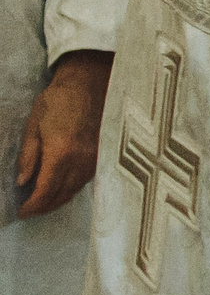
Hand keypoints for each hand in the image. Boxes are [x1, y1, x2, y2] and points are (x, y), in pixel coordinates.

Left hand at [15, 50, 111, 217]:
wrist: (90, 82)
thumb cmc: (58, 99)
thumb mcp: (34, 125)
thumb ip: (29, 156)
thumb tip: (23, 181)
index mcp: (61, 152)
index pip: (45, 190)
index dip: (33, 206)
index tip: (22, 212)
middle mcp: (81, 160)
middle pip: (62, 195)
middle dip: (44, 207)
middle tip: (30, 210)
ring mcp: (95, 158)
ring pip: (75, 190)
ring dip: (58, 199)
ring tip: (43, 201)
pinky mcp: (102, 154)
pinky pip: (84, 180)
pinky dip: (71, 188)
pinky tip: (61, 186)